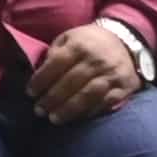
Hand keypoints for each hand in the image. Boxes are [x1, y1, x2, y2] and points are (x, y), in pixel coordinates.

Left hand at [26, 16, 150, 122]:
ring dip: (69, 110)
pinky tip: (76, 118)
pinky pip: (105, 103)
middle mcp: (96, 60)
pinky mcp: (124, 88)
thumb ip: (55, 53)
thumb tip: (41, 75)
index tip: (30, 93)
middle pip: (70, 82)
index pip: (56, 63)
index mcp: (79, 45)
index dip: (41, 80)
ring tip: (54, 119)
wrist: (125, 42)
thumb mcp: (69, 38)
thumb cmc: (89, 42)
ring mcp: (112, 74)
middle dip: (52, 99)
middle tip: (39, 110)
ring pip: (88, 95)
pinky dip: (89, 112)